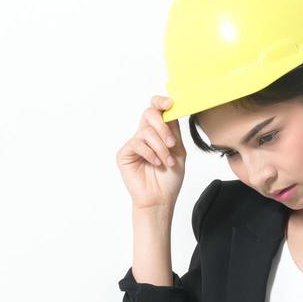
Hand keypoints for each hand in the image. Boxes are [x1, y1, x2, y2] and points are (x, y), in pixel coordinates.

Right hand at [116, 94, 185, 209]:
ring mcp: (133, 144)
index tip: (170, 103)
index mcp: (158, 132)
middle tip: (172, 144)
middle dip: (163, 127)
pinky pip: (137, 144)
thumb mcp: (178, 150)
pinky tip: (156, 164)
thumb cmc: (169, 178)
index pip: (156, 109)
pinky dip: (150, 153)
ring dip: (161, 147)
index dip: (161, 102)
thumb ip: (174, 130)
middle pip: (149, 113)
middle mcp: (144, 135)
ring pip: (146, 131)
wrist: (160, 199)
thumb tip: (171, 110)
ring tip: (167, 162)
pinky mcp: (124, 154)